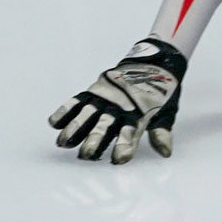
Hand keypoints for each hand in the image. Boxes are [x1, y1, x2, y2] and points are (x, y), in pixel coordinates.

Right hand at [49, 38, 187, 162]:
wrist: (155, 62)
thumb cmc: (161, 93)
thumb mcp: (167, 112)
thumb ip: (161, 133)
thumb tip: (165, 152)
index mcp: (140, 112)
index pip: (132, 131)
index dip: (125, 145)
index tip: (118, 159)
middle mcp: (120, 104)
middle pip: (106, 124)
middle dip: (96, 139)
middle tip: (86, 154)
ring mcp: (106, 96)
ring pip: (88, 113)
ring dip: (75, 128)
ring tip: (62, 143)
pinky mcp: (95, 89)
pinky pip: (78, 100)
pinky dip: (66, 110)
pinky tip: (54, 123)